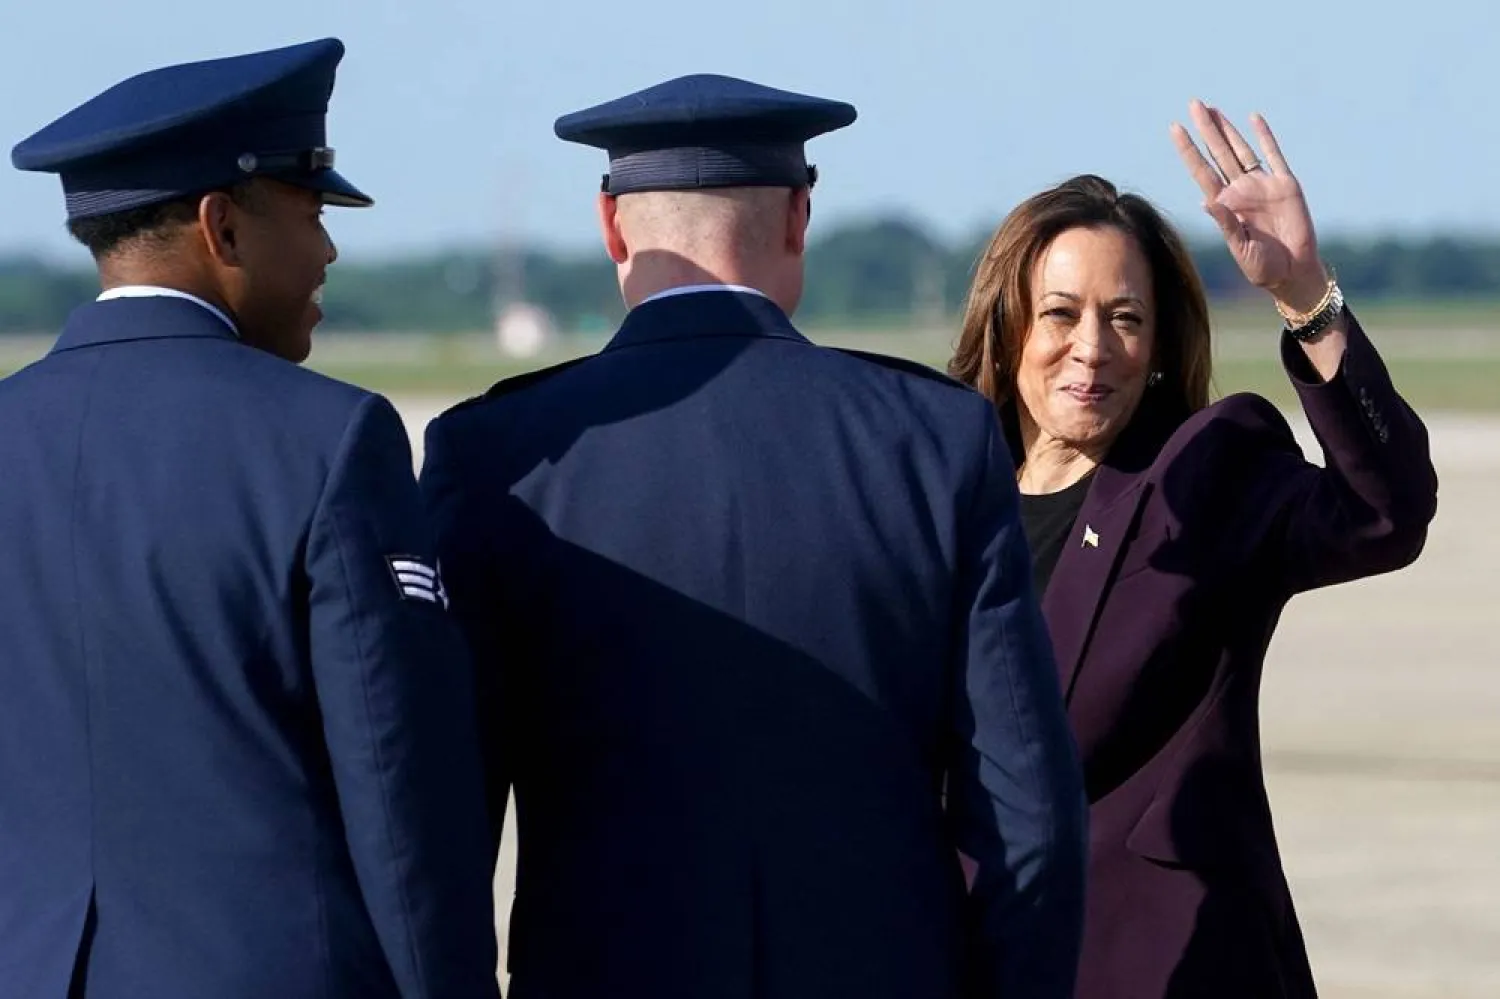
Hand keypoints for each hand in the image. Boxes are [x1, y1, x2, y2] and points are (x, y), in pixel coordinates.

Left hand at [1171, 99, 1329, 316]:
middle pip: (1218, 153)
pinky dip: (1265, 136)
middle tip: (1193, 104)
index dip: (1188, 149)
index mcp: (1224, 205)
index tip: (1175, 128)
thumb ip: (1225, 223)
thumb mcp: (1239, 248)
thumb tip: (1205, 201)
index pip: (1201, 171)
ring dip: (1227, 129)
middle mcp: (1240, 191)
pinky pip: (1273, 155)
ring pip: (1241, 150)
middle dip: (1206, 129)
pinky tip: (1253, 118)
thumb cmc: (1262, 267)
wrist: (1293, 272)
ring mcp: (1262, 185)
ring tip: (1212, 109)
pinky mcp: (1285, 185)